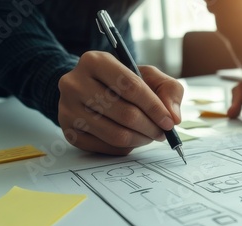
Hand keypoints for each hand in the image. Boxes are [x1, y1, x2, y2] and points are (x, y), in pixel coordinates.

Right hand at [58, 51, 182, 154]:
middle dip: (150, 127)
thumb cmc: (123, 82)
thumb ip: (169, 90)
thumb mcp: (149, 76)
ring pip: (115, 134)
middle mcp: (75, 83)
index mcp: (95, 61)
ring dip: (140, 139)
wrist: (89, 89)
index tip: (169, 122)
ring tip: (150, 136)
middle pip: (125, 113)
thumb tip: (174, 116)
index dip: (155, 107)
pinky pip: (104, 147)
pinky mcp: (67, 131)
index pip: (131, 87)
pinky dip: (124, 148)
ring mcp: (67, 108)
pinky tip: (131, 139)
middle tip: (162, 132)